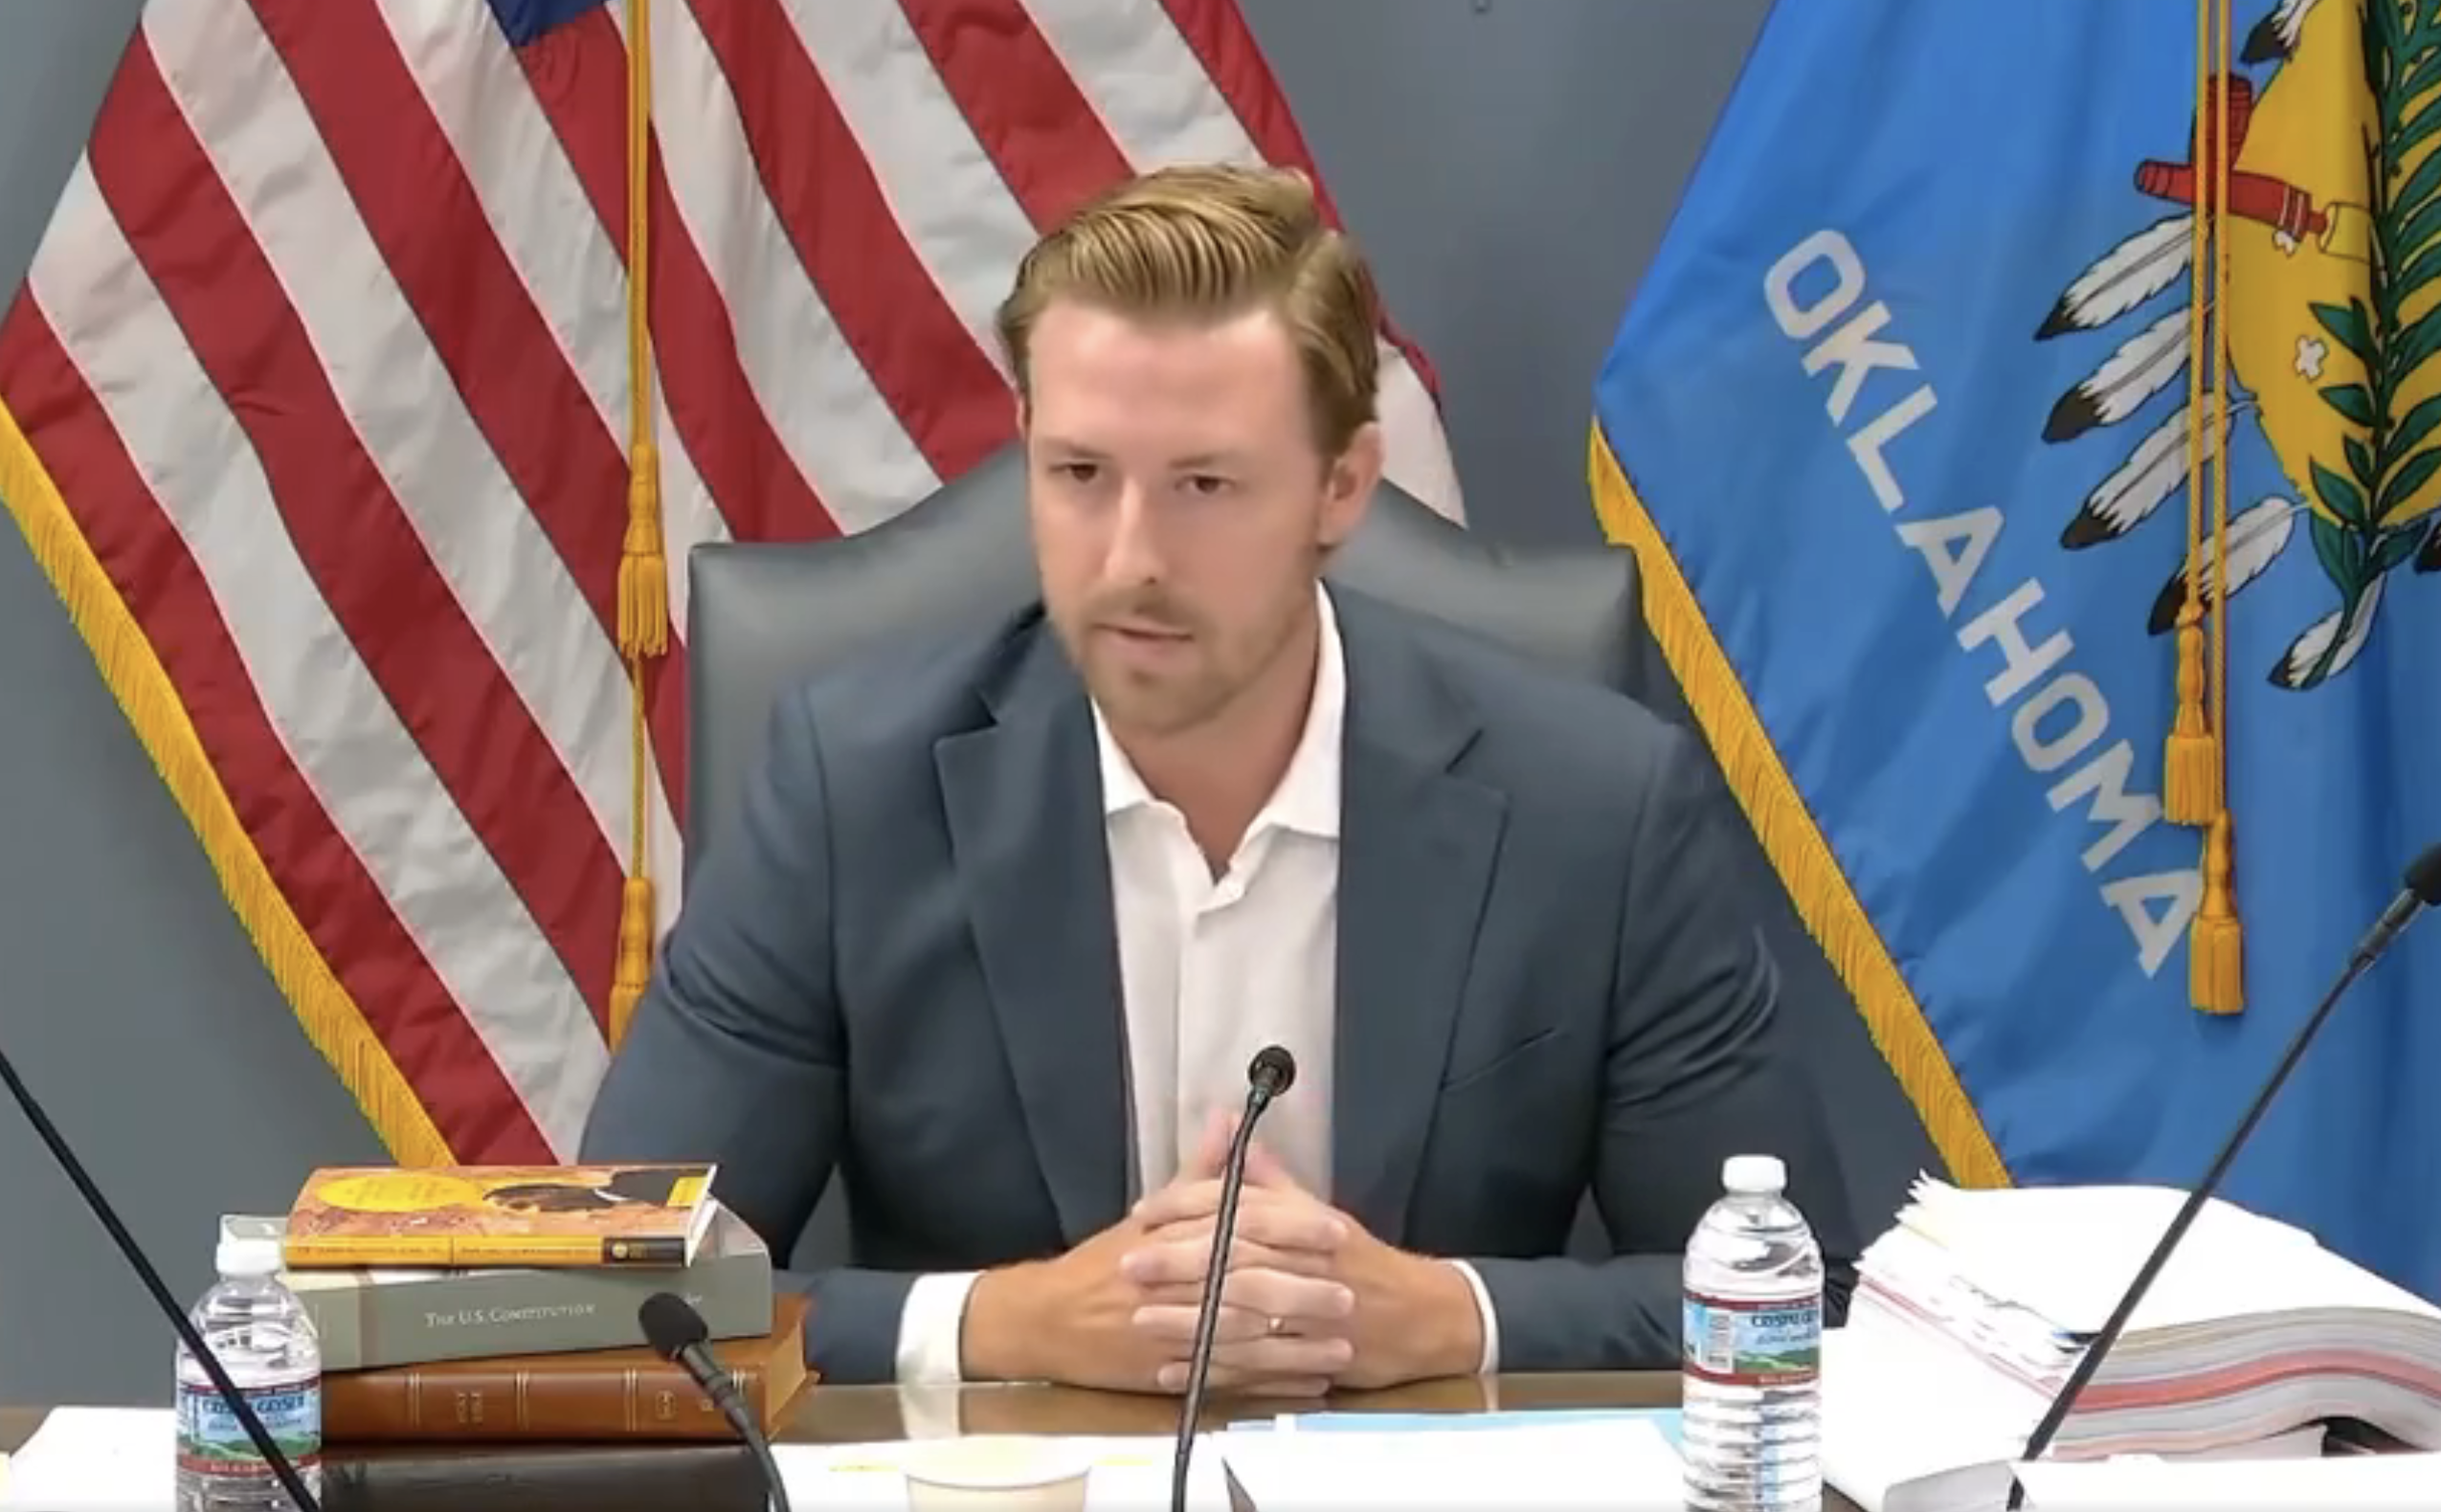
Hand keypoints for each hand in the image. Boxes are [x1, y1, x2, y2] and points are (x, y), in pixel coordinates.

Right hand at [954, 1111, 1341, 1395]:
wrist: (1048, 1319)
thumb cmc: (1103, 1264)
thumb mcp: (1151, 1216)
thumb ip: (1199, 1173)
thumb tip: (1229, 1120)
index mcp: (1175, 1240)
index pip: (1241, 1228)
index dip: (1291, 1230)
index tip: (1335, 1231)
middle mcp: (1175, 1285)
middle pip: (1246, 1288)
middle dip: (1300, 1294)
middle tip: (1350, 1296)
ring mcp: (1173, 1334)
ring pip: (1244, 1341)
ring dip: (1296, 1349)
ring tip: (1343, 1351)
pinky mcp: (1171, 1373)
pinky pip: (1231, 1381)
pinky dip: (1271, 1384)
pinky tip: (1309, 1385)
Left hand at [1128, 1117, 1485, 1390]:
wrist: (1423, 1316)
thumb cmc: (1363, 1263)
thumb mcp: (1320, 1213)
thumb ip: (1269, 1181)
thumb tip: (1229, 1130)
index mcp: (1308, 1224)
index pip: (1241, 1207)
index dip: (1190, 1207)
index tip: (1145, 1211)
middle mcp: (1309, 1265)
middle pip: (1238, 1259)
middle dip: (1180, 1261)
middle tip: (1130, 1262)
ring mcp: (1312, 1316)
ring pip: (1243, 1315)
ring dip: (1189, 1319)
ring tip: (1141, 1319)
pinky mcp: (1311, 1359)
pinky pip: (1255, 1367)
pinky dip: (1212, 1369)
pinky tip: (1175, 1370)